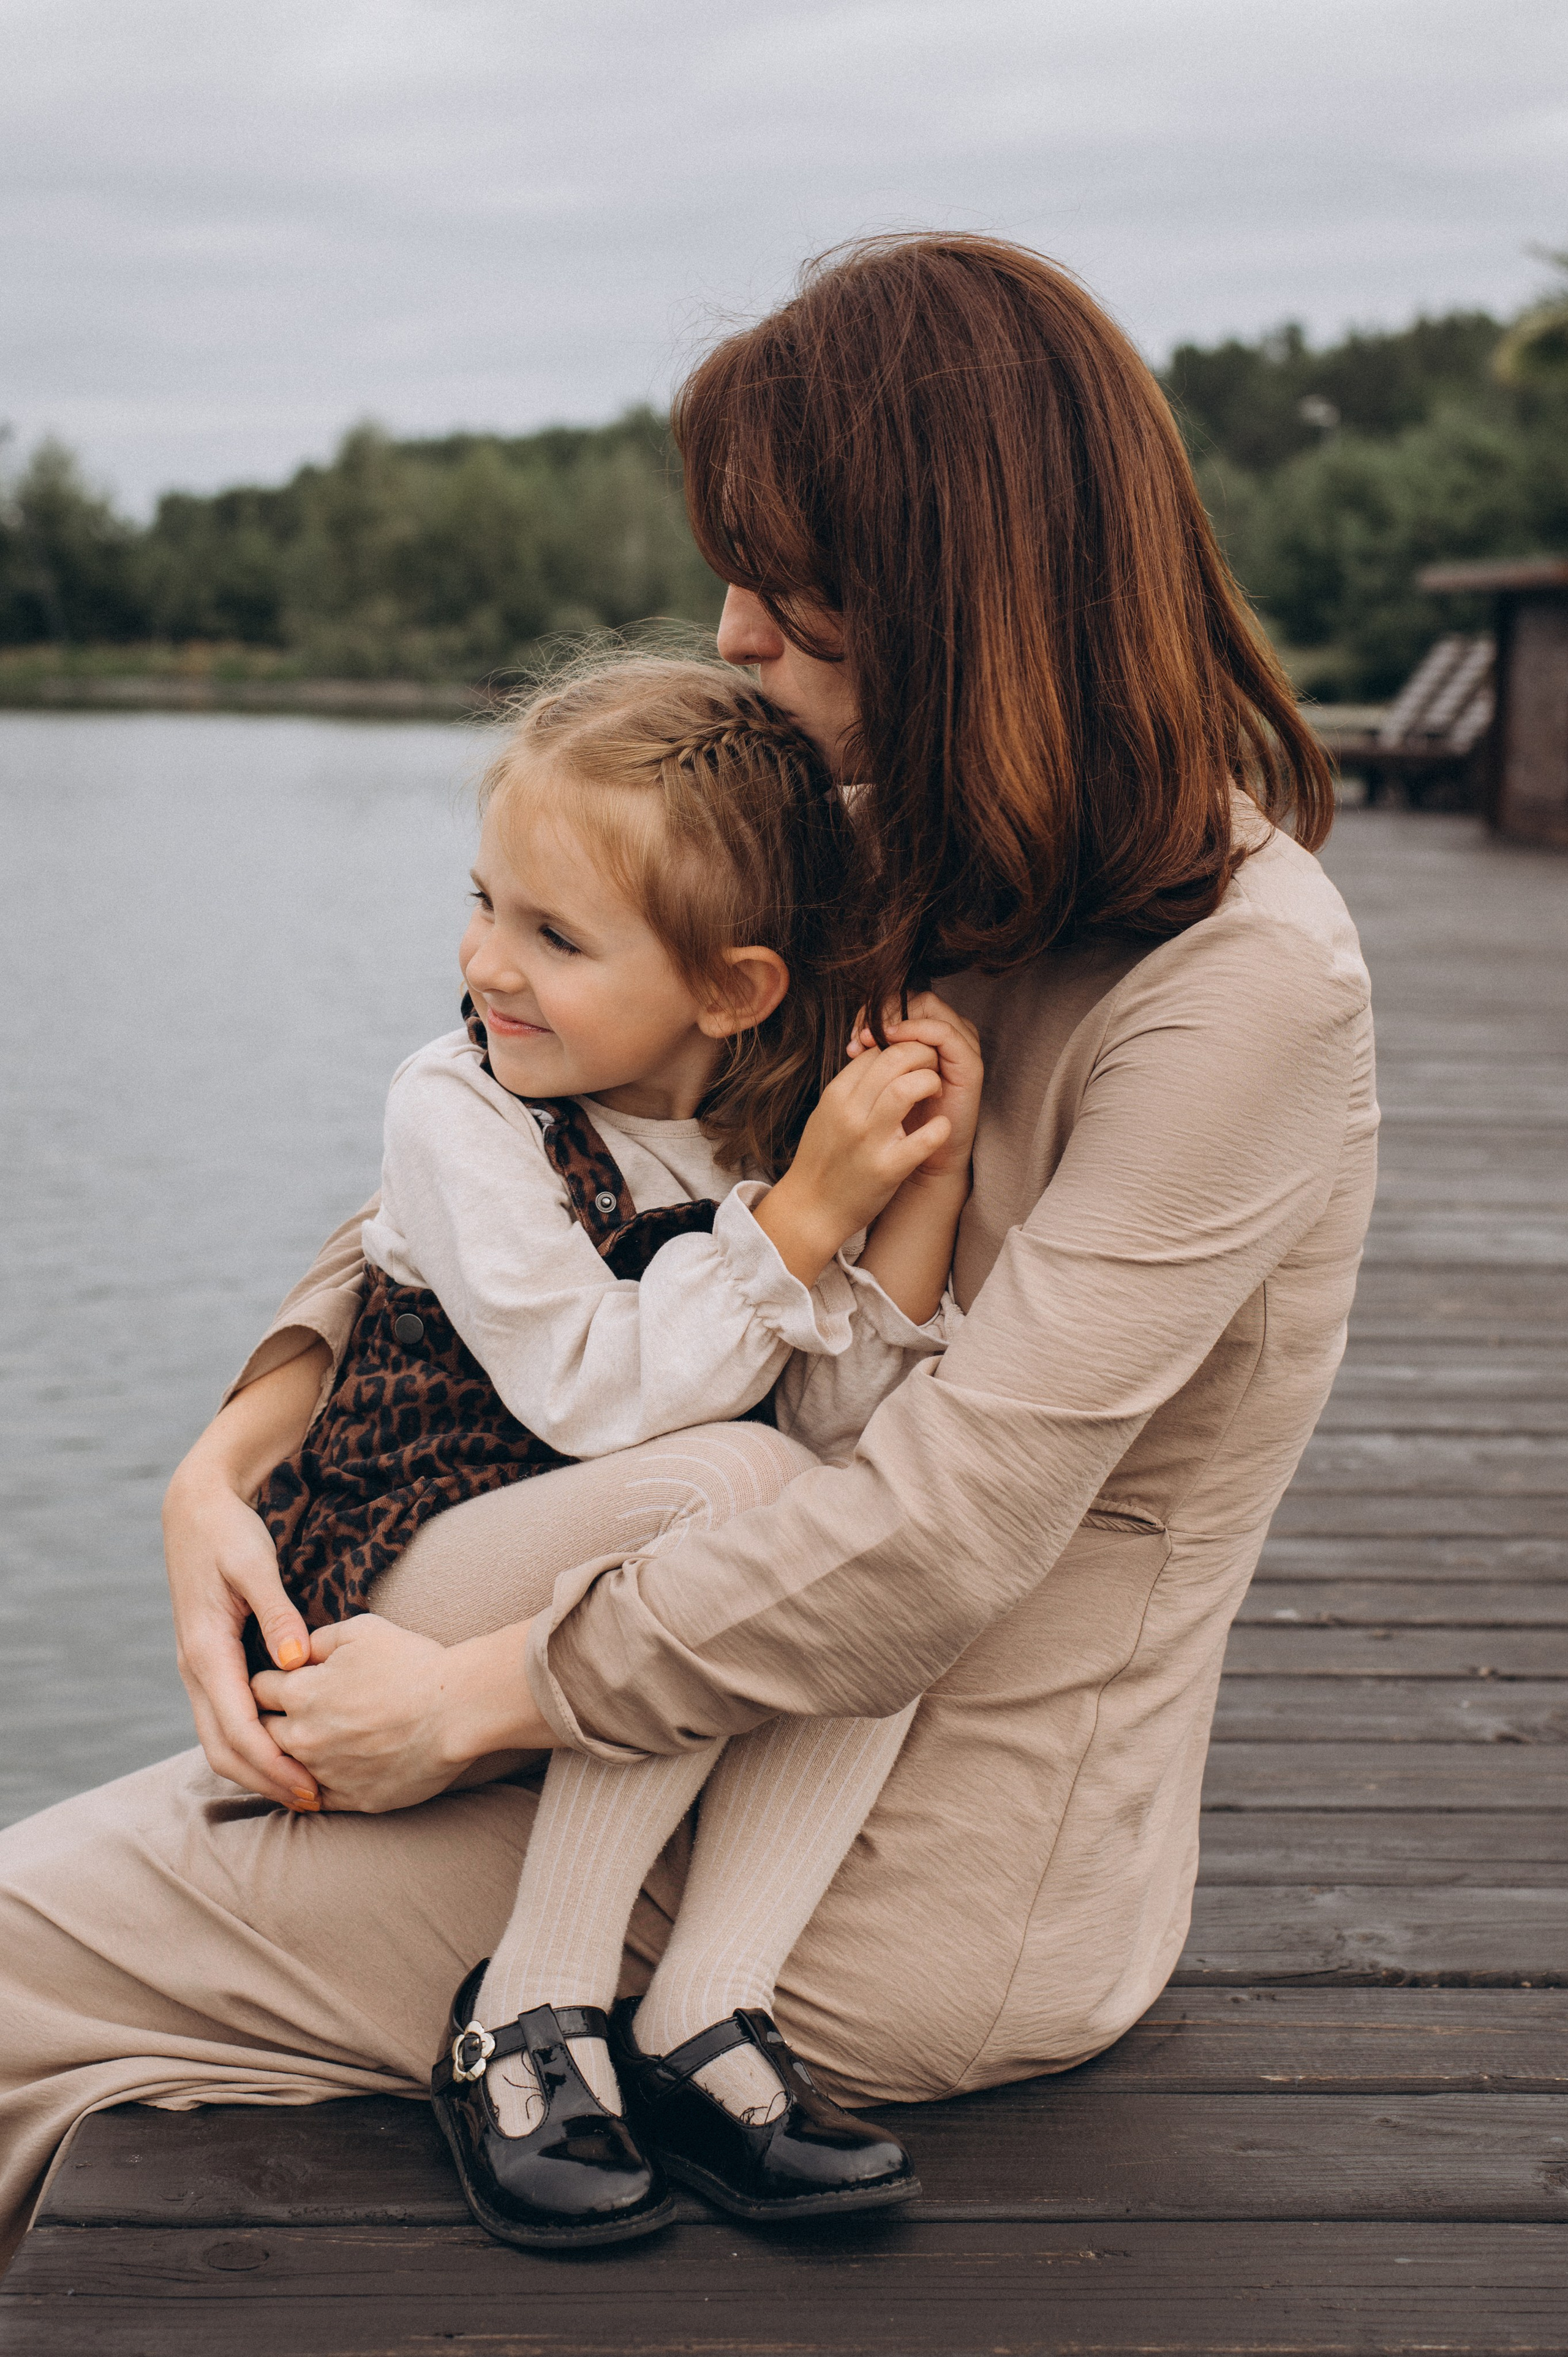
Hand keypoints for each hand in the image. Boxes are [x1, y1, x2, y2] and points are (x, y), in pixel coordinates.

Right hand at [164, 1463, 319, 1810]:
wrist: (196, 1510)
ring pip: (219, 1740)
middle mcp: (195, 1669)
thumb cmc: (230, 1534)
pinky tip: (285, 1751)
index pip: (239, 1728)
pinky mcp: (208, 1663)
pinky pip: (224, 1719)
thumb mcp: (255, 1565)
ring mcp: (197, 1669)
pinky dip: (250, 1745)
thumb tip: (296, 1664)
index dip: (275, 1764)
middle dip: (266, 1780)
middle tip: (315, 1801)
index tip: (312, 1787)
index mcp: (206, 1650)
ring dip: (257, 1769)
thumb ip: (277, 1614)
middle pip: (224, 1748)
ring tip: (303, 1786)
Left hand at [250, 1614, 551, 1812]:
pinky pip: (315, 1799)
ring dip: (290, 1755)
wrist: (458, 1709)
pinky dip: (314, 1785)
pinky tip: (326, 1771)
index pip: (257, 1688)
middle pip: (261, 1732)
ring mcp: (326, 1773)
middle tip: (290, 1711)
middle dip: (270, 1719)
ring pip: (283, 1769)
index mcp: (300, 1693)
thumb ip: (317, 1641)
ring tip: (309, 1741)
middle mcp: (303, 1738)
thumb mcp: (361, 1631)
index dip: (270, 1679)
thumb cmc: (412, 1663)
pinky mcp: (352, 1800)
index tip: (284, 1679)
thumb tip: (295, 1653)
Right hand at [753, 1036, 950, 1285]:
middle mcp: (851, 1112)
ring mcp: (869, 1140)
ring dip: (931, 1082)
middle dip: (923, 1055)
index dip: (901, 1047)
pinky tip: (939, 1127)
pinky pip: (925, 1139)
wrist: (810, 1210)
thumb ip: (852, 1087)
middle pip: (895, 1059)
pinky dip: (939, 1128)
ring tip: (937, 1092)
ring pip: (909, 1088)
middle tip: (933, 1067)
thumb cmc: (822, 1160)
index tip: (913, 1060)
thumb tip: (878, 1058)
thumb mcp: (827, 1114)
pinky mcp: (887, 1169)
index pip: (876, 1051)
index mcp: (836, 1095)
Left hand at [846, 994, 982, 1186]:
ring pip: (931, 1006)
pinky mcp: (969, 1065)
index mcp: (925, 1037)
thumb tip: (854, 1039)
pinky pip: (944, 1033)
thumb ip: (873, 1058)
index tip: (852, 1034)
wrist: (922, 1165)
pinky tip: (893, 1040)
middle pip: (915, 997)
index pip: (900, 1000)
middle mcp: (946, 1037)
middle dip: (882, 1010)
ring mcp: (960, 1048)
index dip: (873, 1009)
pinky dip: (917, 1030)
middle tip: (859, 1036)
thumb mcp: (878, 1084)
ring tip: (870, 1040)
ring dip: (896, 1017)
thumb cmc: (897, 1124)